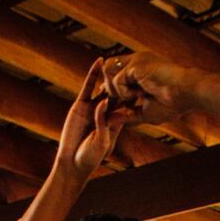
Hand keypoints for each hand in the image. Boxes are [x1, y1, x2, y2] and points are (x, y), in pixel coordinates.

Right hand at [55, 60, 132, 180]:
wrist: (72, 162)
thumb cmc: (90, 157)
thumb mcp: (102, 140)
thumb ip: (104, 122)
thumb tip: (107, 104)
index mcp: (116, 122)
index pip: (127, 103)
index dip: (135, 92)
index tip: (147, 81)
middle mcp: (105, 112)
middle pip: (117, 92)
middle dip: (125, 80)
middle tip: (136, 64)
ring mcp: (93, 107)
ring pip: (104, 87)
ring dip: (110, 73)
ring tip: (118, 58)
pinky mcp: (80, 105)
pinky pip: (88, 87)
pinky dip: (93, 74)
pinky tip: (99, 62)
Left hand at [102, 52, 198, 122]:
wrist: (188, 93)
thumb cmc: (173, 103)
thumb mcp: (145, 113)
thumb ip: (127, 116)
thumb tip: (109, 121)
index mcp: (139, 70)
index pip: (115, 72)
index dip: (110, 88)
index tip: (114, 103)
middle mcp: (136, 62)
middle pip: (107, 67)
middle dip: (109, 87)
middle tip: (121, 102)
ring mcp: (136, 61)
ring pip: (107, 69)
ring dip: (114, 88)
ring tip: (131, 98)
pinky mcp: (136, 64)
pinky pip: (118, 79)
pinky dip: (124, 92)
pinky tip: (140, 95)